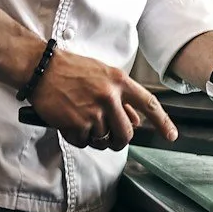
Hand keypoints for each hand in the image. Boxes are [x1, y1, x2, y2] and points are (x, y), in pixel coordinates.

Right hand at [27, 49, 175, 150]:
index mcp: (119, 82)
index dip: (163, 122)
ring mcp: (93, 112)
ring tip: (82, 123)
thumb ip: (121, 96)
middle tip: (108, 136)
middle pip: (126, 134)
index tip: (171, 136)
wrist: (41, 69)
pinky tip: (70, 123)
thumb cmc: (70, 69)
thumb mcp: (102, 75)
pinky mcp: (77, 124)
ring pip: (104, 141)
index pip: (149, 104)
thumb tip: (135, 119)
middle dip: (118, 140)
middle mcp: (110, 97)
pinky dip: (77, 138)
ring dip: (94, 138)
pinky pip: (84, 142)